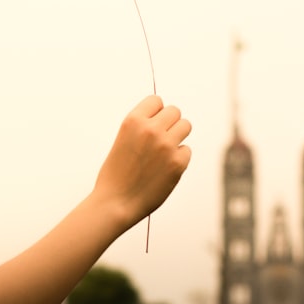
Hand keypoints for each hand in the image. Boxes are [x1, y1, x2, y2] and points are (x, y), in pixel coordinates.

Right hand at [93, 96, 191, 228]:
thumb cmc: (116, 173)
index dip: (155, 112)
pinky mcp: (177, 163)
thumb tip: (165, 117)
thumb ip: (142, 127)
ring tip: (165, 151)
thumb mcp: (123, 139)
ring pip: (186, 126)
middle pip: (175, 111)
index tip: (152, 124)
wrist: (116, 202)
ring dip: (178, 136)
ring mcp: (166, 145)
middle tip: (161, 139)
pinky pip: (187, 150)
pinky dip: (178, 158)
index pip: (156, 101)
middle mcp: (150, 129)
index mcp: (133, 121)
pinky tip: (164, 169)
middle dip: (169, 123)